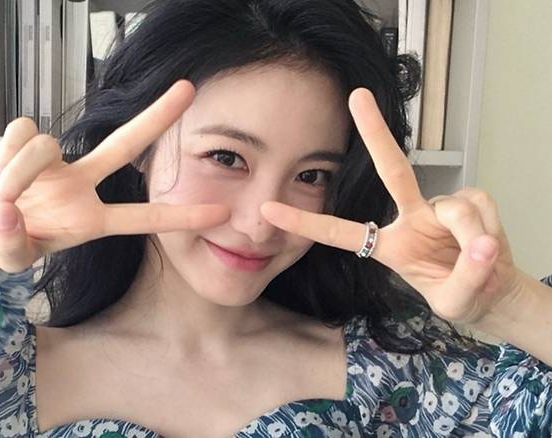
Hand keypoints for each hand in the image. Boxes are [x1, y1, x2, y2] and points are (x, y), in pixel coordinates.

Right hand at [0, 80, 229, 272]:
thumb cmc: (9, 239)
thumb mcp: (12, 255)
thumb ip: (11, 242)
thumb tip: (8, 211)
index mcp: (91, 219)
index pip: (144, 218)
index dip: (181, 217)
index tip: (220, 214)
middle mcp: (82, 182)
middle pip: (125, 143)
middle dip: (157, 116)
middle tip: (188, 89)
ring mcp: (57, 159)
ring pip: (44, 145)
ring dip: (17, 172)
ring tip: (3, 197)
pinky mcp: (27, 138)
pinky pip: (19, 133)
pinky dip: (2, 155)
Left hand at [259, 88, 522, 325]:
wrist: (494, 291)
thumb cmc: (459, 293)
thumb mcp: (456, 301)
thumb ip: (467, 276)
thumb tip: (483, 245)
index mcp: (388, 246)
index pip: (339, 233)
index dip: (305, 222)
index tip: (268, 209)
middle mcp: (409, 217)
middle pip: (392, 169)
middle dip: (375, 132)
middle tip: (357, 95)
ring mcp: (438, 207)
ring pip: (454, 210)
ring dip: (472, 237)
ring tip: (481, 260)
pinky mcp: (471, 199)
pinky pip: (480, 208)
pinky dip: (490, 231)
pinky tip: (490, 245)